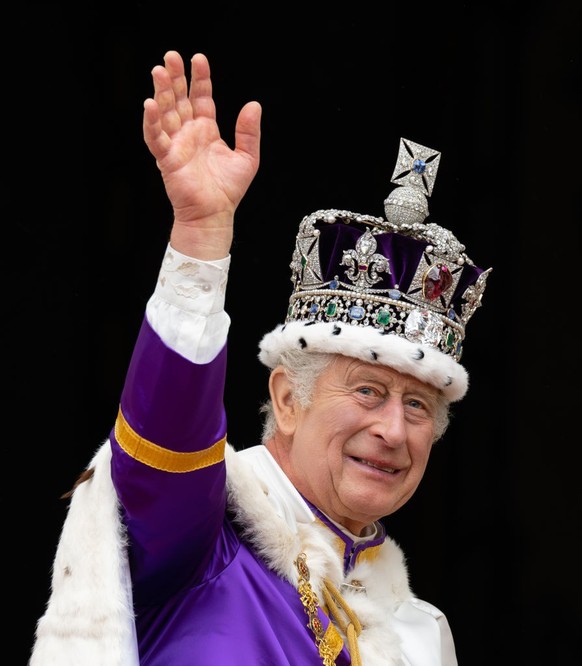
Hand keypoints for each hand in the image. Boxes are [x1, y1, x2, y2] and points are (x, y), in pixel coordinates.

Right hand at [143, 51, 261, 258]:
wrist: (215, 215)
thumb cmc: (228, 190)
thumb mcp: (247, 158)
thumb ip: (249, 132)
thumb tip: (254, 105)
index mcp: (206, 130)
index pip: (201, 97)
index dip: (200, 78)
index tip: (199, 59)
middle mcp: (189, 133)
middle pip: (179, 99)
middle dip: (175, 77)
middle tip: (170, 56)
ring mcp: (176, 145)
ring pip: (166, 113)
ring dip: (162, 92)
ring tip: (159, 71)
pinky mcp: (167, 159)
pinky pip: (156, 138)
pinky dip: (152, 122)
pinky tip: (150, 104)